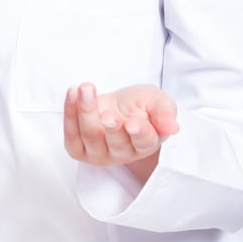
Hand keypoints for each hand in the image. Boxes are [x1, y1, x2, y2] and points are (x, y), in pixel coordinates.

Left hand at [64, 82, 178, 179]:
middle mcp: (123, 153)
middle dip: (110, 126)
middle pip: (115, 141)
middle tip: (107, 113)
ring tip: (87, 88)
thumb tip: (172, 128)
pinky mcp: (79, 149)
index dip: (138, 132)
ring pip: (91, 136)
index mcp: (146, 143)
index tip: (132, 122)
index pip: (143, 141)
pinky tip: (73, 92)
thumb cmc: (139, 105)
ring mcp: (99, 153)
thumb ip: (165, 112)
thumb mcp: (157, 101)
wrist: (116, 104)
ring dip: (87, 111)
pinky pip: (71, 135)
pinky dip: (69, 112)